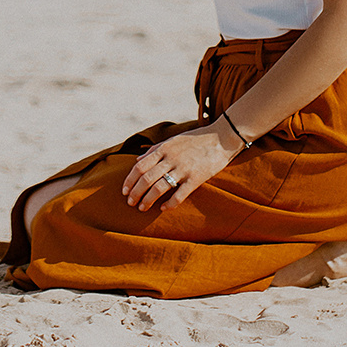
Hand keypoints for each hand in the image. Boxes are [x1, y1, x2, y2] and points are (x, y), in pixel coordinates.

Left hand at [121, 123, 239, 211]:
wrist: (222, 137)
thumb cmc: (196, 139)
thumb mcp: (173, 140)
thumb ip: (155, 150)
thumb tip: (137, 160)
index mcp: (164, 148)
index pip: (140, 166)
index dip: (130, 180)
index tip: (124, 191)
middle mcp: (171, 158)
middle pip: (146, 178)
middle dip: (136, 192)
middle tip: (130, 203)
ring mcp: (184, 168)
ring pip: (160, 188)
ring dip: (148, 200)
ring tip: (142, 208)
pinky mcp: (196, 178)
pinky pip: (180, 194)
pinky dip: (170, 203)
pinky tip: (163, 208)